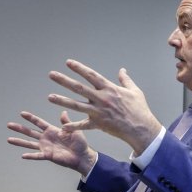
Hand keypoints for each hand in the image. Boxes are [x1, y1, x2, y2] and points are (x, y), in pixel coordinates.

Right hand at [7, 110, 96, 175]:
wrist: (82, 156)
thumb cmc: (80, 143)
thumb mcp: (73, 130)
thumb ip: (66, 122)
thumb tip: (64, 111)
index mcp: (52, 131)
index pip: (39, 123)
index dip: (31, 118)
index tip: (22, 113)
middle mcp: (46, 138)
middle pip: (30, 132)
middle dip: (20, 128)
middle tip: (9, 125)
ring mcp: (46, 147)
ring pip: (30, 144)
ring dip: (20, 141)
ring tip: (9, 139)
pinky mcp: (48, 155)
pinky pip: (38, 156)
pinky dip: (31, 156)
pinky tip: (23, 155)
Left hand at [48, 59, 162, 153]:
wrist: (141, 128)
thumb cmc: (140, 110)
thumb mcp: (135, 92)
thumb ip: (126, 80)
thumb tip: (122, 70)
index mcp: (110, 89)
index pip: (92, 76)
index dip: (79, 68)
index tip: (68, 62)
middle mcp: (102, 99)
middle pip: (79, 88)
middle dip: (64, 81)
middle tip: (52, 75)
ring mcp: (99, 112)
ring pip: (77, 105)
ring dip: (62, 101)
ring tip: (50, 97)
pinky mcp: (99, 124)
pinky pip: (83, 125)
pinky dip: (73, 126)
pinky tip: (63, 126)